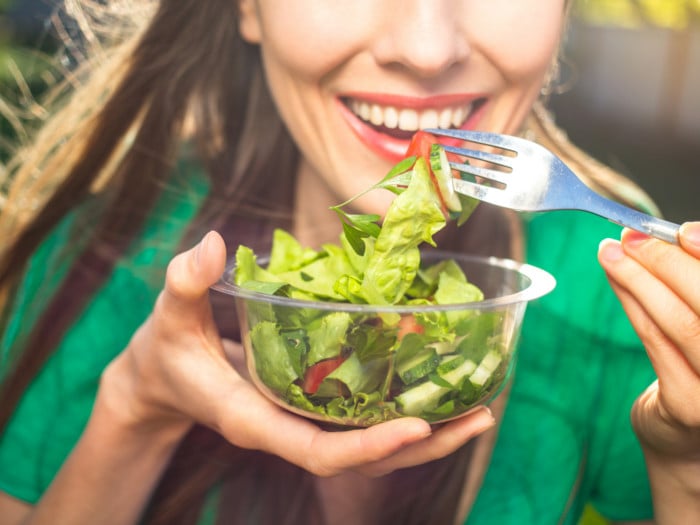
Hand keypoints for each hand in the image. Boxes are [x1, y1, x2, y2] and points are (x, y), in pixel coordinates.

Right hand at [101, 231, 495, 476]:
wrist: (165, 379)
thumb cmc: (167, 351)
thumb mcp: (168, 317)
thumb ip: (185, 283)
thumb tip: (212, 245)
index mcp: (255, 420)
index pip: (317, 452)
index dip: (367, 447)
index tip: (417, 427)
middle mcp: (287, 430)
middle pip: (364, 458)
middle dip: (423, 445)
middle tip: (481, 416)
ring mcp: (302, 423)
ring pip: (371, 445)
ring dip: (428, 432)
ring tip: (480, 407)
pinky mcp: (311, 407)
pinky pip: (364, 418)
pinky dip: (403, 407)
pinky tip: (438, 383)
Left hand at [598, 223, 699, 456]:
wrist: (690, 446)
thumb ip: (696, 288)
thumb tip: (671, 237)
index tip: (683, 231)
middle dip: (667, 261)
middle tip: (631, 236)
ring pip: (681, 321)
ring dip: (640, 279)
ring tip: (611, 252)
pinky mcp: (690, 406)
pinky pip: (656, 342)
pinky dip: (633, 304)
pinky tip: (615, 280)